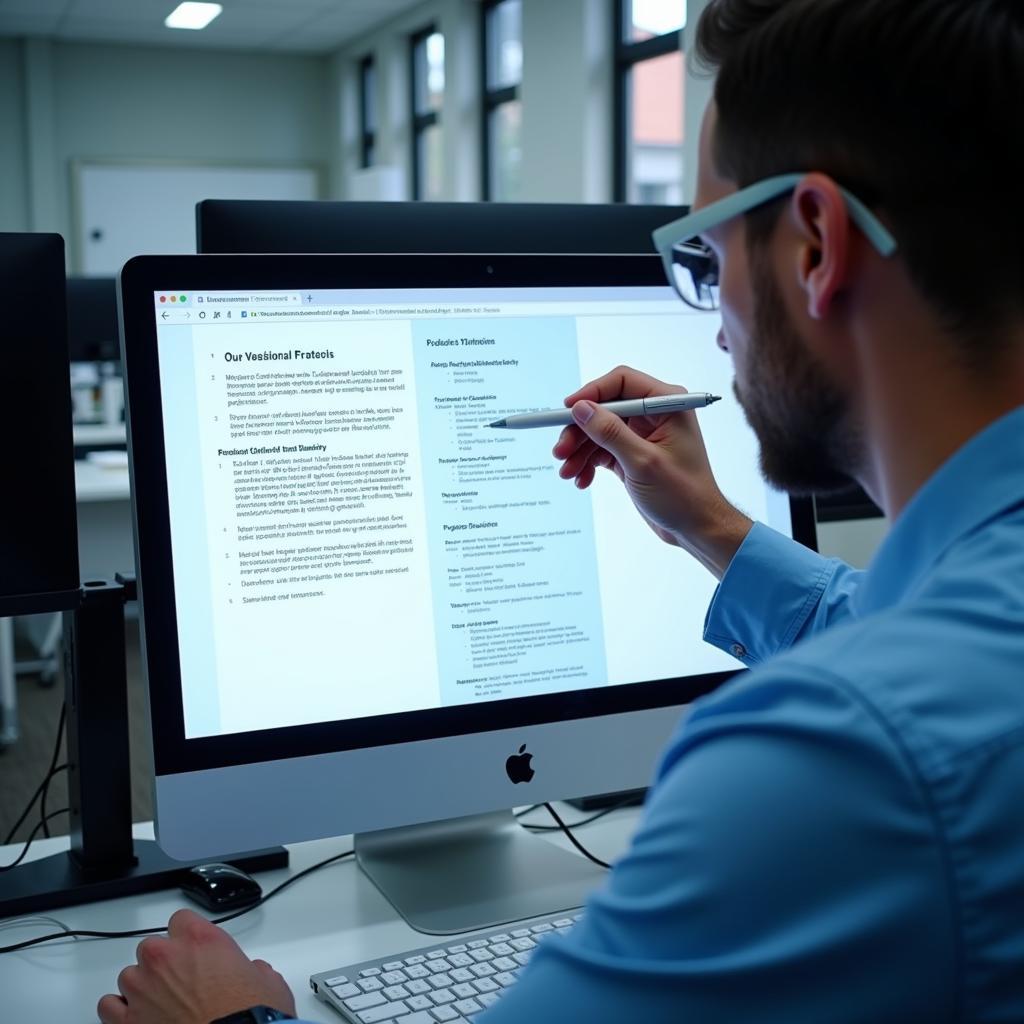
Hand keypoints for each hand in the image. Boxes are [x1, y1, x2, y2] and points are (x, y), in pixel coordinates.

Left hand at [97, 909, 296, 1023]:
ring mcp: (142, 988)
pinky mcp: (127, 1021)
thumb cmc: (248, 1015)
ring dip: (142, 987)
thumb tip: (254, 974)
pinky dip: (119, 1011)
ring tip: (159, 1005)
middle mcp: (165, 956)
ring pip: (129, 975)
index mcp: (199, 938)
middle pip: (151, 947)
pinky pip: (108, 1006)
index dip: (187, 936)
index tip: (194, 951)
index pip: (180, 919)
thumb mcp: (266, 981)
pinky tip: (135, 1017)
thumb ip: (252, 968)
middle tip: (180, 983)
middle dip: (163, 963)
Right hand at [553, 364, 751, 578]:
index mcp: (666, 404)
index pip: (621, 382)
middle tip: (560, 451)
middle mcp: (654, 414)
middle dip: (579, 430)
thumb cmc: (684, 495)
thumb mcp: (642, 462)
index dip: (591, 393)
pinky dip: (588, 463)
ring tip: (567, 472)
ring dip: (579, 450)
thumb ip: (610, 433)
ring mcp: (642, 434)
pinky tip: (581, 480)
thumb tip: (581, 409)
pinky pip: (602, 450)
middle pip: (604, 408)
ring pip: (598, 431)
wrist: (696, 528)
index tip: (567, 411)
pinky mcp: (632, 454)